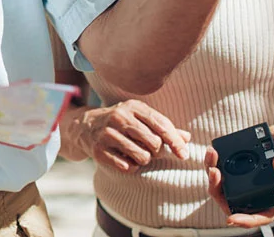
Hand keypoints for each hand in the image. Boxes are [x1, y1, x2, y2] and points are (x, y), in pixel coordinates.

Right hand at [72, 100, 189, 171]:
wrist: (86, 126)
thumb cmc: (121, 123)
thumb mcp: (140, 118)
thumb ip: (164, 127)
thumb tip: (187, 138)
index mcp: (133, 107)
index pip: (161, 124)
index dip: (175, 141)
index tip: (184, 155)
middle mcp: (119, 117)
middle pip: (154, 142)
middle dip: (157, 151)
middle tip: (151, 150)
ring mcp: (107, 133)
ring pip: (142, 156)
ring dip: (144, 159)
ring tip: (137, 154)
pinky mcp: (99, 150)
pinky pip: (127, 167)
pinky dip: (131, 166)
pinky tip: (125, 159)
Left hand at [204, 122, 273, 226]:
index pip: (261, 215)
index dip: (246, 221)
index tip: (232, 218)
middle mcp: (257, 190)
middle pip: (233, 201)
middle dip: (219, 190)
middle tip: (215, 172)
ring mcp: (246, 178)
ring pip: (223, 185)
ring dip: (212, 174)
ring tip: (212, 154)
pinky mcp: (239, 164)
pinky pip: (222, 168)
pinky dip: (214, 161)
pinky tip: (213, 150)